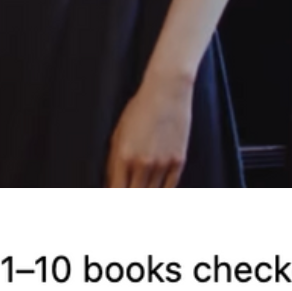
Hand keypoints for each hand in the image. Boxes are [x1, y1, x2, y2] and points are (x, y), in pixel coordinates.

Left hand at [104, 72, 192, 187]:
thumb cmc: (139, 109)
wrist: (167, 91)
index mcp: (123, 156)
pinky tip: (156, 191)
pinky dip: (162, 193)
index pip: (116, 191)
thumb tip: (112, 183)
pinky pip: (170, 188)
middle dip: (129, 199)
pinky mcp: (179, 161)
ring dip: (146, 196)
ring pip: (152, 195)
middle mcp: (142, 163)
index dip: (114, 198)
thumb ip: (114, 161)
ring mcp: (162, 164)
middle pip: (134, 197)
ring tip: (141, 192)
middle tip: (128, 194)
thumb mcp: (118, 133)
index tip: (115, 198)